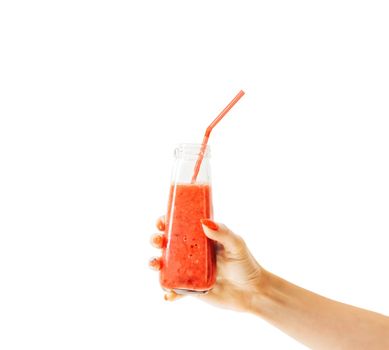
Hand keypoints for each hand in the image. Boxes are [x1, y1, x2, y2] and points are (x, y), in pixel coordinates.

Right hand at [149, 217, 267, 312]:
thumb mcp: (236, 245)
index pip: (180, 226)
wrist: (253, 293)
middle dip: (157, 240)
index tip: (161, 222)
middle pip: (167, 243)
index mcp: (201, 239)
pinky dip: (168, 292)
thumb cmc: (246, 265)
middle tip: (157, 240)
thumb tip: (203, 222)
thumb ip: (222, 233)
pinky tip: (168, 295)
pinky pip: (175, 289)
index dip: (167, 222)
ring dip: (155, 263)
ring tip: (156, 264)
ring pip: (166, 265)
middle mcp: (192, 253)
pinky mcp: (191, 288)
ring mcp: (190, 271)